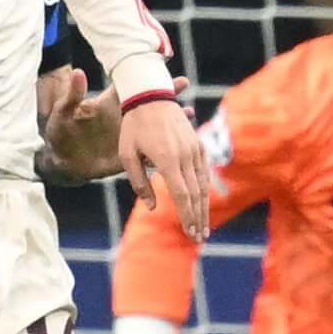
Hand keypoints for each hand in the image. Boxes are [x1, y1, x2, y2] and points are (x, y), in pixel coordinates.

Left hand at [40, 67, 191, 182]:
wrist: (62, 158)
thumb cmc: (60, 133)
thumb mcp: (62, 113)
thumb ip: (72, 95)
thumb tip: (78, 72)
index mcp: (108, 104)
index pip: (129, 86)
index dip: (144, 77)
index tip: (156, 66)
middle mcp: (122, 117)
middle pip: (147, 103)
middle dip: (165, 94)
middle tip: (182, 82)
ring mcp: (128, 136)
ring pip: (153, 126)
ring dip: (170, 119)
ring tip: (190, 112)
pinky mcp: (130, 155)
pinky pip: (152, 150)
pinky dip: (165, 146)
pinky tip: (179, 143)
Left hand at [117, 97, 211, 240]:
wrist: (150, 95)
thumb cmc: (133, 126)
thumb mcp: (128, 155)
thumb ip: (139, 183)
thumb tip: (151, 207)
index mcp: (168, 160)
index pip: (182, 195)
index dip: (187, 216)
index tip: (189, 233)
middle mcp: (186, 156)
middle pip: (196, 194)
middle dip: (198, 218)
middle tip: (199, 238)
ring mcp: (195, 149)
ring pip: (203, 184)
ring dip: (204, 207)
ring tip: (203, 226)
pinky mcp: (197, 144)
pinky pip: (204, 171)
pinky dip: (205, 190)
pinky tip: (204, 203)